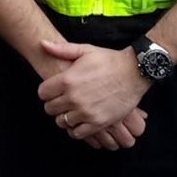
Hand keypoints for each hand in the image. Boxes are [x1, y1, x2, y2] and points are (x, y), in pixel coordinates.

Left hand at [37, 39, 152, 147]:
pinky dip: (76, 129)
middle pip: (50, 109)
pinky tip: (80, 121)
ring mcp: (86, 112)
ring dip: (64, 117)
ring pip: (62, 122)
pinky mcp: (98, 123)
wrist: (134, 72)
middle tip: (62, 100)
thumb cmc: (109, 60)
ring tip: (71, 110)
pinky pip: (77, 133)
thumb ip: (62, 49)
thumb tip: (42, 43)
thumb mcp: (85, 50)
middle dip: (54, 104)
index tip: (53, 90)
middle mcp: (74, 98)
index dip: (46, 91)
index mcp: (67, 80)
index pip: (42, 93)